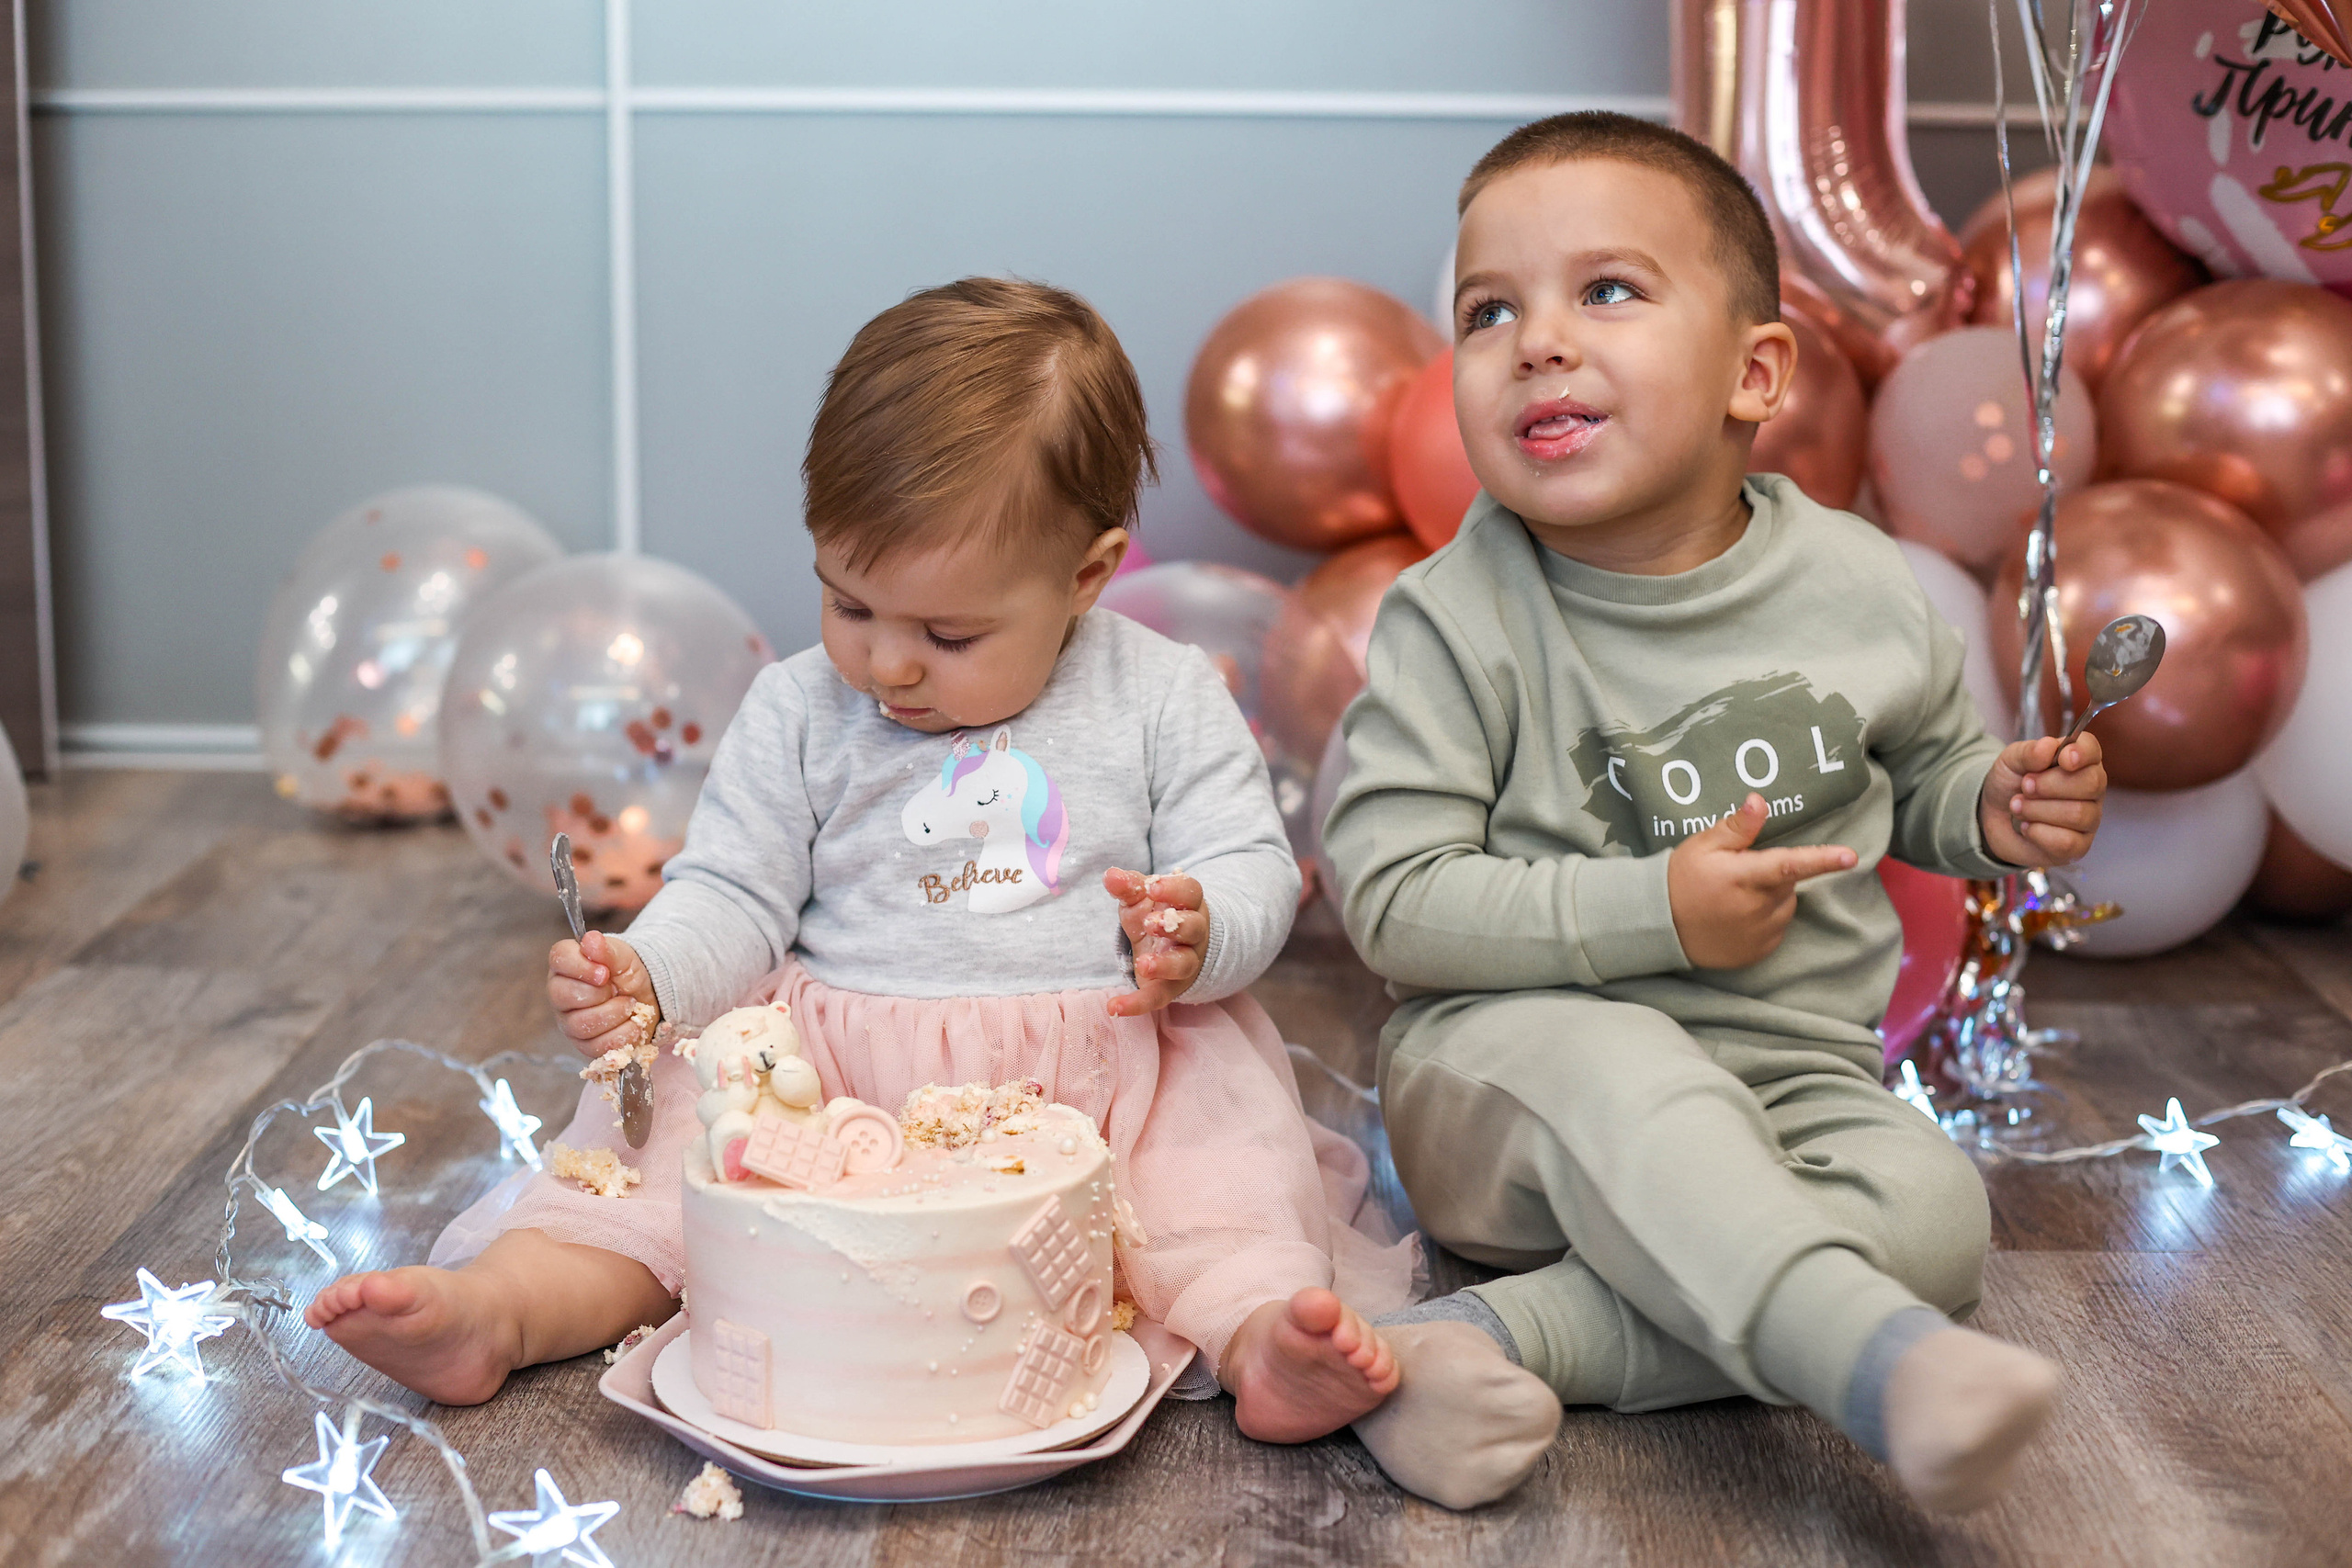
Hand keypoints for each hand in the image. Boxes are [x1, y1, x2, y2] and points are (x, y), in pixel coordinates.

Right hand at [546, 930, 657, 1057]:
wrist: (648, 997)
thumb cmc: (628, 973)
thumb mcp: (624, 957)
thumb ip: (607, 950)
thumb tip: (590, 939)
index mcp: (566, 965)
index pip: (559, 959)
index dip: (583, 967)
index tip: (605, 973)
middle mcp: (561, 994)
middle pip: (564, 996)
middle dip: (600, 994)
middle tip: (617, 989)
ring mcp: (569, 1022)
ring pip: (580, 1025)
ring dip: (613, 1014)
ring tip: (629, 1004)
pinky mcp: (585, 1044)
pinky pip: (596, 1046)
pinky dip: (622, 1035)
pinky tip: (632, 1023)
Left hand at [1104, 867, 1207, 1016]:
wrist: (1172, 949)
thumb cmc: (1156, 916)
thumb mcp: (1141, 899)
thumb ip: (1128, 887)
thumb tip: (1110, 875)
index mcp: (1188, 905)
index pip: (1191, 892)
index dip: (1174, 889)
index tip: (1153, 886)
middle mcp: (1193, 935)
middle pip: (1193, 929)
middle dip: (1174, 926)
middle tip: (1151, 923)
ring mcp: (1184, 963)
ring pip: (1183, 964)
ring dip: (1164, 965)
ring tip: (1143, 964)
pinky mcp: (1169, 988)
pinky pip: (1157, 998)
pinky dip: (1136, 1004)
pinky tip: (1114, 1008)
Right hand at [1667, 793, 1858, 968]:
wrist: (1661, 926)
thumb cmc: (1681, 879)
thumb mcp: (1702, 846)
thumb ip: (1736, 827)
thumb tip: (1759, 801)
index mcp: (1743, 876)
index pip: (1789, 864)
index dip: (1822, 860)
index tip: (1850, 856)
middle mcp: (1756, 907)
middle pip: (1789, 881)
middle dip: (1774, 873)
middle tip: (1741, 872)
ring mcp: (1759, 933)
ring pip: (1786, 905)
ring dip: (1772, 896)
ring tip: (1737, 896)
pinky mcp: (1759, 951)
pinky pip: (1777, 928)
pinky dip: (1766, 919)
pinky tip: (1738, 916)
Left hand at [1980, 731, 2105, 865]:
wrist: (1993, 817)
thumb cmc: (2010, 785)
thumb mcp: (2010, 761)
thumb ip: (2028, 752)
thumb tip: (2048, 746)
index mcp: (2078, 761)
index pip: (2093, 750)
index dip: (2082, 753)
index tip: (2063, 758)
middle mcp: (2091, 789)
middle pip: (2091, 784)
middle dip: (2049, 785)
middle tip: (2024, 786)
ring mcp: (2089, 819)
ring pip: (2078, 814)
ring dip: (2037, 810)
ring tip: (2018, 806)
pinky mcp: (2078, 846)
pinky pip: (2067, 842)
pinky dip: (2038, 833)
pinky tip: (2027, 827)